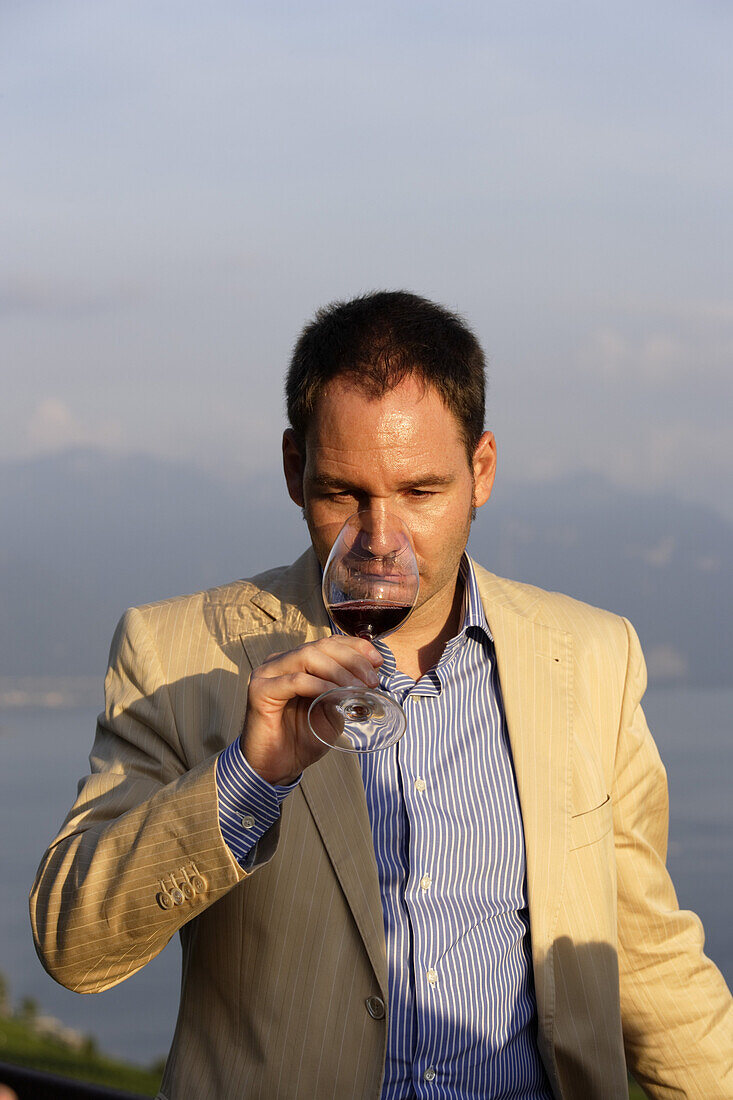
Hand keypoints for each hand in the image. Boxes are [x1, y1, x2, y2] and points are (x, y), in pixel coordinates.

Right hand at [240, 636, 382, 784]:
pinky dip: (319, 686)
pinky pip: (294, 680)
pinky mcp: (260, 690)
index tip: (378, 661)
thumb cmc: (302, 739)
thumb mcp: (332, 711)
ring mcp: (268, 673)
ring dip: (338, 671)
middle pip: (320, 646)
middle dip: (352, 660)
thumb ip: (345, 692)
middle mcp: (281, 662)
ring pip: (308, 656)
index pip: (329, 643)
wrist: (275, 768)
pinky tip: (335, 695)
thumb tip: (369, 679)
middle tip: (371, 681)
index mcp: (297, 662)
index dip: (355, 647)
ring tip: (358, 689)